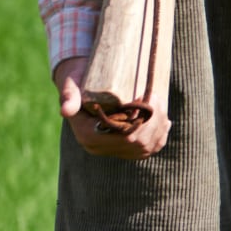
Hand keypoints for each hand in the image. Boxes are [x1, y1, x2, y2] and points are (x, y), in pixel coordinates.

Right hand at [55, 56, 170, 159]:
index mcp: (87, 136)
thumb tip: (65, 111)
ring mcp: (111, 148)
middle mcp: (98, 147)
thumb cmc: (76, 80)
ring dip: (158, 128)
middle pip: (136, 143)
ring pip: (144, 148)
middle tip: (157, 98)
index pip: (123, 137)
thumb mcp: (71, 86)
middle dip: (153, 123)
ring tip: (160, 106)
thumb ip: (68, 96)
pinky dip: (158, 137)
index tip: (150, 98)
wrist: (79, 82)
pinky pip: (145, 149)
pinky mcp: (121, 145)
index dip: (142, 122)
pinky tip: (164, 122)